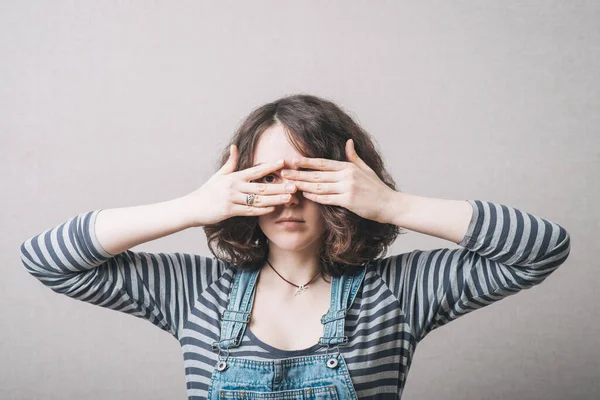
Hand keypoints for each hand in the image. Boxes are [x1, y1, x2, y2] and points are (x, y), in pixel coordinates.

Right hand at [181, 145, 297, 226]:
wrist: (193, 207)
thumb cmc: (208, 191)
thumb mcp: (219, 175)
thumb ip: (230, 162)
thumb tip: (234, 147)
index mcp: (234, 177)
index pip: (256, 170)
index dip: (270, 166)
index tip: (283, 162)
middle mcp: (234, 187)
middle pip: (261, 187)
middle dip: (279, 186)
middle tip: (295, 185)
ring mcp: (232, 200)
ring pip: (258, 200)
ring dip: (275, 199)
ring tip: (289, 198)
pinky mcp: (230, 211)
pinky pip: (249, 211)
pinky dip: (262, 211)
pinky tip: (274, 209)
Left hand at [280, 139, 395, 223]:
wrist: (389, 204)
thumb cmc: (376, 187)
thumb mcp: (365, 168)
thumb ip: (354, 156)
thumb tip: (348, 142)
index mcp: (348, 166)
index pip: (322, 163)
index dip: (306, 162)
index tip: (292, 160)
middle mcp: (346, 175)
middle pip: (317, 175)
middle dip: (298, 174)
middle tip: (283, 173)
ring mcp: (347, 188)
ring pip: (319, 186)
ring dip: (303, 186)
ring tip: (289, 184)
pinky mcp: (348, 201)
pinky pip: (327, 198)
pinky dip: (315, 197)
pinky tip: (305, 195)